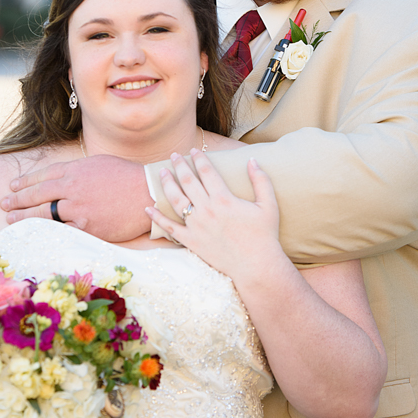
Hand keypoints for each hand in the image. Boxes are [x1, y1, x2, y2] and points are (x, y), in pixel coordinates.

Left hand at [1, 155, 152, 240]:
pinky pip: (61, 230)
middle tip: (3, 204)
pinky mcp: (87, 227)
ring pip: (43, 214)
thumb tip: (59, 177)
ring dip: (24, 217)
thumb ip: (76, 170)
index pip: (42, 175)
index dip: (24, 182)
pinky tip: (35, 234)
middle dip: (17, 200)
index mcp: (75, 170)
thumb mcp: (98, 164)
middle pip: (37, 195)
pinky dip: (45, 232)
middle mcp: (72, 188)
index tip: (12, 186)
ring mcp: (78, 208)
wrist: (147, 192)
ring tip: (11, 219)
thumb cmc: (126, 176)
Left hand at [146, 149, 283, 288]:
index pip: (207, 172)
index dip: (199, 159)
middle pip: (188, 181)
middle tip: (173, 155)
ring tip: (162, 173)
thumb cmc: (264, 235)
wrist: (256, 266)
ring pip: (176, 200)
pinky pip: (170, 228)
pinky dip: (157, 218)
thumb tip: (253, 160)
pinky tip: (148, 208)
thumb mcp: (268, 205)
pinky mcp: (191, 241)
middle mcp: (207, 210)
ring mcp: (197, 226)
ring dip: (167, 184)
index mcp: (224, 199)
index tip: (193, 150)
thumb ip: (261, 180)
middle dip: (180, 165)